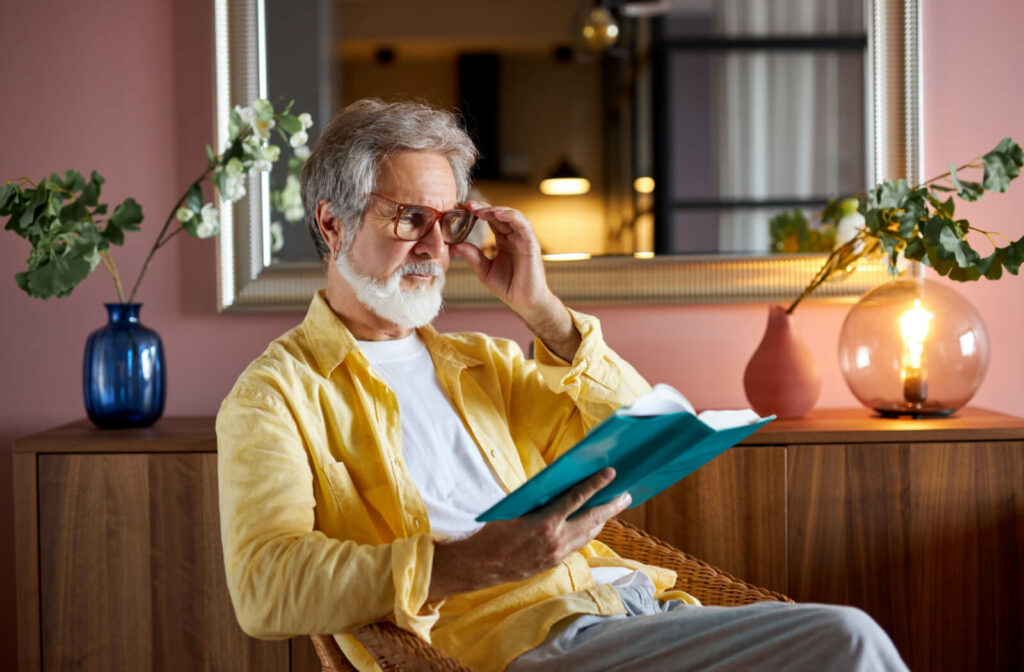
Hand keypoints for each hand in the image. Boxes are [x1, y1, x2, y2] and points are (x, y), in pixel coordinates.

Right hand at [428, 468, 630, 601]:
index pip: (577, 499)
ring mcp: (557, 554)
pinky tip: (592, 524)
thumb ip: (541, 500)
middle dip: (611, 506)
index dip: (596, 485)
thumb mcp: (517, 508)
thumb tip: (561, 487)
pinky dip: (587, 532)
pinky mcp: (555, 563)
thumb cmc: (495, 530)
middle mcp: (556, 540)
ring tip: (614, 507)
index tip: (611, 473)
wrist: (483, 563)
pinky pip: (577, 544)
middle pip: (592, 520)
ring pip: (588, 534)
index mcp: (545, 523)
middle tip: (626, 495)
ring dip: (602, 520)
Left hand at [450, 201, 552, 313]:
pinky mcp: (531, 243)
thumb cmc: (509, 287)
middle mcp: (514, 237)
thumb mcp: (484, 270)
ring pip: (511, 215)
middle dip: (483, 208)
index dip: (478, 213)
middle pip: (499, 215)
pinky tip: (497, 213)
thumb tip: (453, 246)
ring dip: (495, 210)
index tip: (463, 208)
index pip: (491, 221)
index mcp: (504, 241)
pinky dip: (510, 216)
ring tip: (479, 210)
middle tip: (468, 205)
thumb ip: (471, 256)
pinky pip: (522, 224)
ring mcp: (523, 239)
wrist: (525, 303)